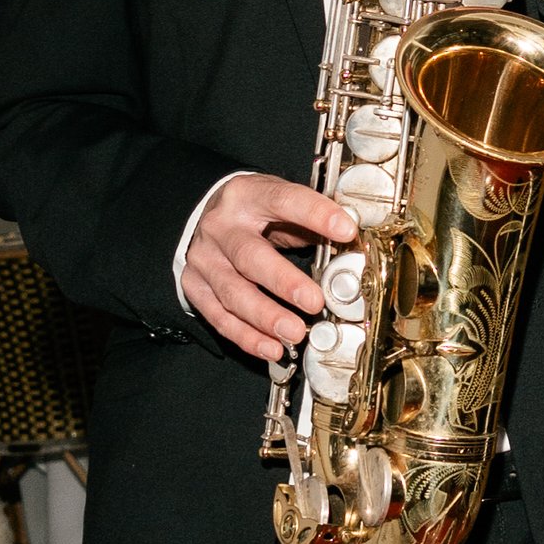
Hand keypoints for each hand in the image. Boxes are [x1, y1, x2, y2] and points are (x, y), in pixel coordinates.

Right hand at [185, 171, 354, 364]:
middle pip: (250, 256)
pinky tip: (272, 347)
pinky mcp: (194, 286)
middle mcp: (221, 227)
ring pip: (233, 293)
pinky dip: (247, 336)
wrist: (201, 217)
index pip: (283, 200)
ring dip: (266, 318)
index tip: (345, 230)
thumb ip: (308, 221)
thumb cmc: (251, 213)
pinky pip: (219, 316)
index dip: (315, 214)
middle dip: (284, 282)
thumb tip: (349, 243)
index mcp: (248, 195)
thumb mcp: (278, 202)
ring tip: (295, 333)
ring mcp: (205, 259)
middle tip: (313, 301)